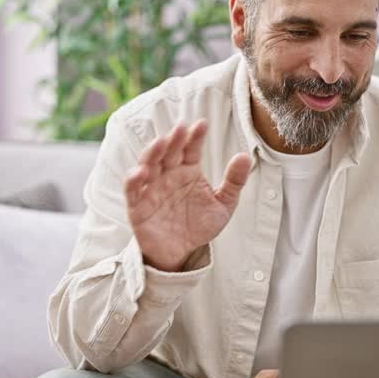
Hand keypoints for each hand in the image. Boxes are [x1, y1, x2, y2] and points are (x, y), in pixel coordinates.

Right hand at [125, 120, 251, 272]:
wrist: (182, 253)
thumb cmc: (200, 225)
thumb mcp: (224, 205)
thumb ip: (234, 182)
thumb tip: (245, 156)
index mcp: (188, 171)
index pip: (191, 149)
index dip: (195, 137)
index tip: (202, 124)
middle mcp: (168, 175)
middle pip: (168, 152)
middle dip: (174, 139)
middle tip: (181, 127)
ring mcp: (152, 189)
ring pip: (148, 165)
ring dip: (153, 152)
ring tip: (161, 142)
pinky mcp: (138, 207)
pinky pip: (133, 191)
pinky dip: (133, 180)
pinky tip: (141, 171)